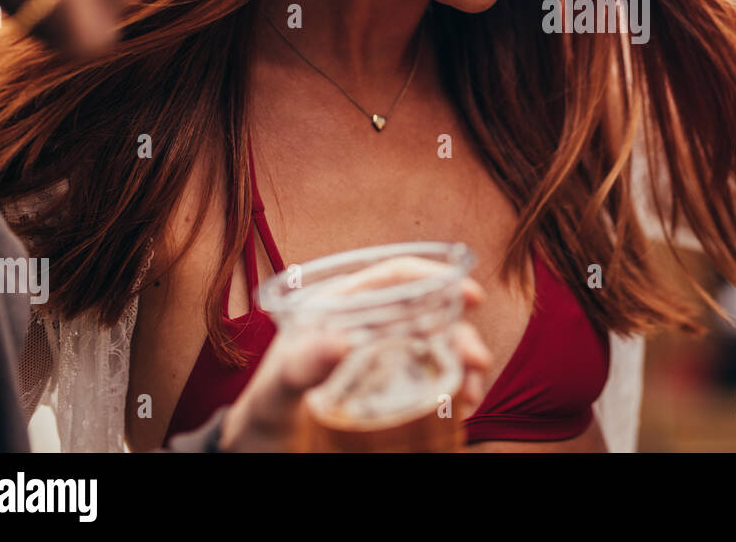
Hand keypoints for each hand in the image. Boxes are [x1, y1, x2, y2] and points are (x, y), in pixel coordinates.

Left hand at [218, 259, 490, 451]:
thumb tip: (343, 342)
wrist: (257, 458)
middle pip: (424, 316)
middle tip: (478, 359)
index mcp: (337, 310)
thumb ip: (300, 367)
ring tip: (472, 392)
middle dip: (459, 331)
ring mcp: (378, 363)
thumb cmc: (259, 420)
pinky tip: (461, 407)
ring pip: (433, 350)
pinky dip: (452, 393)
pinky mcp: (386, 397)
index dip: (434, 277)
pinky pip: (428, 385)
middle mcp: (364, 330)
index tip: (471, 294)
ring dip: (460, 364)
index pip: (393, 278)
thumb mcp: (274, 394)